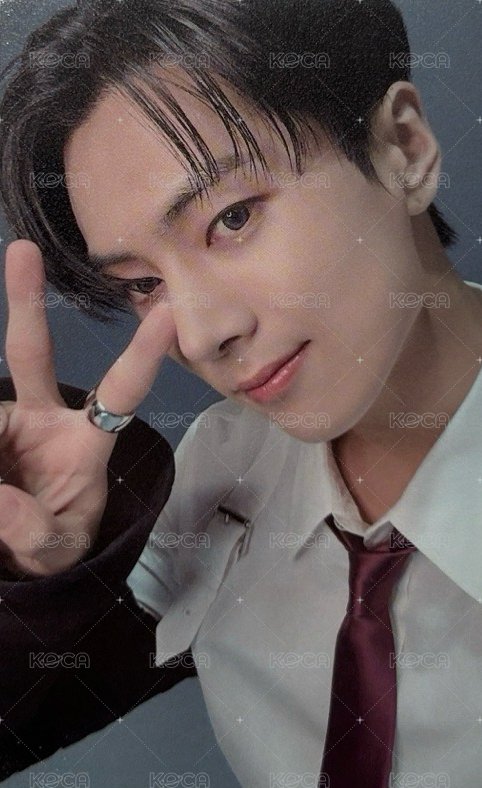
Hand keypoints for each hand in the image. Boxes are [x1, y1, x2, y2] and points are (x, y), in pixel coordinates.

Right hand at [0, 239, 175, 576]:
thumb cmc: (55, 544)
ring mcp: (12, 419)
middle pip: (33, 354)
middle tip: (22, 249)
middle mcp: (48, 418)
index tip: (167, 312)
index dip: (142, 355)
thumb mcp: (53, 549)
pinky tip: (0, 478)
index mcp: (87, 442)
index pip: (120, 392)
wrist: (19, 549)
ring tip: (8, 490)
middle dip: (27, 302)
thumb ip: (32, 531)